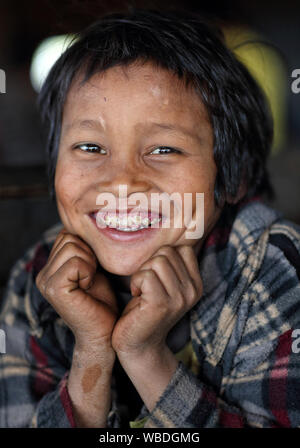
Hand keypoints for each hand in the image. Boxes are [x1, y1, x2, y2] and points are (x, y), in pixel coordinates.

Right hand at [36, 228, 117, 351]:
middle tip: (92, 277)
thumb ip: (82, 250)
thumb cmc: (101, 302)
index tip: (93, 269)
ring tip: (90, 282)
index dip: (87, 247)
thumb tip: (82, 226)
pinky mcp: (54, 288)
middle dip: (89, 253)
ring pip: (72, 247)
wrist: (104, 332)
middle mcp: (43, 274)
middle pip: (69, 237)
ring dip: (90, 263)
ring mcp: (45, 281)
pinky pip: (76, 262)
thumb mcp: (92, 268)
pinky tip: (89, 287)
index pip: (67, 234)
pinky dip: (89, 271)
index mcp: (50, 268)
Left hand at [111, 245, 202, 359]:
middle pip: (167, 252)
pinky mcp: (162, 304)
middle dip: (150, 265)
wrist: (138, 344)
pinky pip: (145, 275)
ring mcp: (180, 298)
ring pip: (156, 261)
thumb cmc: (145, 308)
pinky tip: (138, 298)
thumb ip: (170, 263)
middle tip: (146, 287)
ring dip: (142, 274)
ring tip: (143, 292)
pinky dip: (136, 283)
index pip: (182, 248)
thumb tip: (173, 230)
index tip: (156, 277)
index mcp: (196, 283)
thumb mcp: (164, 283)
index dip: (162, 257)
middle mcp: (193, 290)